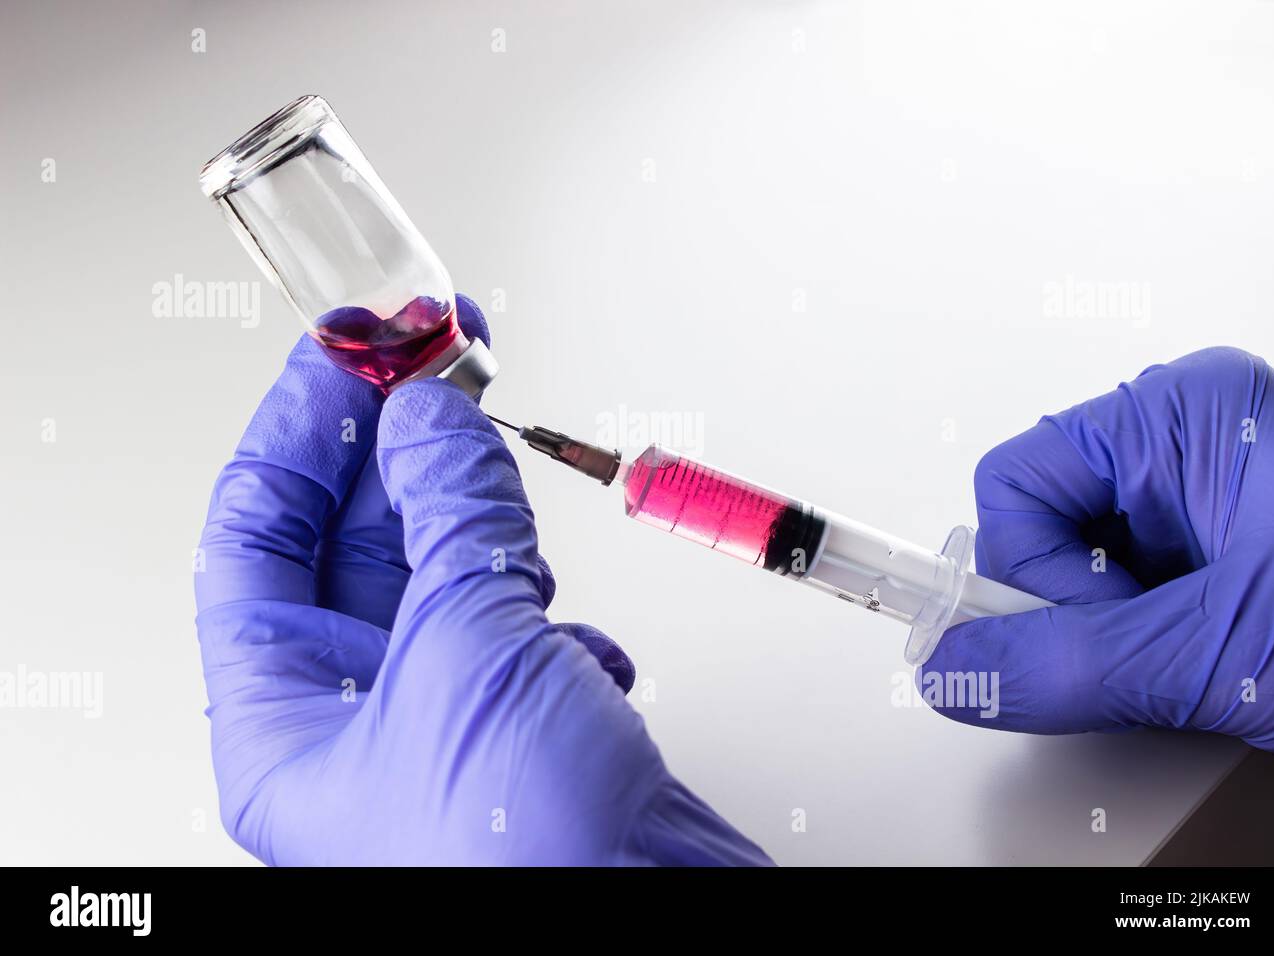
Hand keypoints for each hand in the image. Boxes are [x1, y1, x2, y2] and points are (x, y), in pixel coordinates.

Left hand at [195, 295, 768, 863]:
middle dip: (397, 444)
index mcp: (284, 723)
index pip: (256, 539)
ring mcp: (442, 716)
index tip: (343, 356)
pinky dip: (544, 597)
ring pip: (443, 571)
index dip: (299, 433)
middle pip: (353, 543)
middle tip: (429, 354)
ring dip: (476, 509)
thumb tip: (428, 419)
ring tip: (492, 441)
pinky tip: (572, 626)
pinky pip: (515, 619)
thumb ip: (447, 515)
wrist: (652, 920)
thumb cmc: (524, 858)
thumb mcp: (465, 649)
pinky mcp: (524, 718)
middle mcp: (354, 720)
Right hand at [923, 348, 1273, 757]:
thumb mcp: (1224, 654)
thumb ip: (1070, 665)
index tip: (1079, 639)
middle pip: (1043, 527)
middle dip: (1084, 610)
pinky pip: (1127, 597)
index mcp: (1184, 414)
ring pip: (1082, 571)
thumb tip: (956, 669)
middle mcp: (1190, 443)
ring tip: (1209, 661)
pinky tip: (1215, 664)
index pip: (1017, 480)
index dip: (1035, 574)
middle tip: (1162, 656)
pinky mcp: (1226, 551)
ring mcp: (1211, 499)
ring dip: (1121, 637)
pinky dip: (1148, 648)